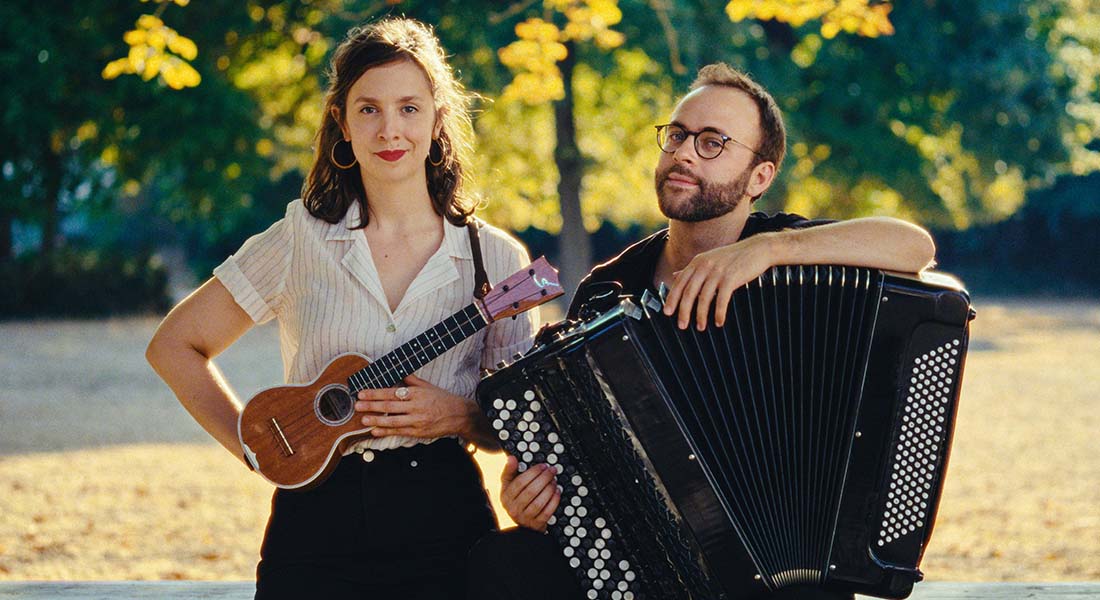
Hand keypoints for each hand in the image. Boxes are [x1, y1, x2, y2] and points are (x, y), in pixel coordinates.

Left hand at [354, 374, 477, 438]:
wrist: (459, 415)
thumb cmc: (443, 399)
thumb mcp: (428, 386)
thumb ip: (411, 380)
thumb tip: (397, 371)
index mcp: (417, 393)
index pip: (392, 393)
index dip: (376, 393)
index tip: (363, 393)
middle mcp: (416, 407)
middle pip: (390, 406)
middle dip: (372, 406)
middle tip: (357, 405)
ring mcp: (417, 420)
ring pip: (393, 421)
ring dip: (376, 420)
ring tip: (363, 419)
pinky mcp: (418, 432)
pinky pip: (399, 432)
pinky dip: (386, 432)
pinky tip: (375, 431)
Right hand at [500, 455, 559, 531]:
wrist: (521, 522)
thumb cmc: (515, 499)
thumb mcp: (508, 485)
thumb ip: (509, 471)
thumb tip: (511, 458)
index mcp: (506, 496)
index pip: (520, 482)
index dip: (533, 472)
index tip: (543, 466)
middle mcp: (514, 508)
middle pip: (531, 491)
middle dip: (544, 478)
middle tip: (552, 471)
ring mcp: (525, 518)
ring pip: (539, 502)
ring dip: (549, 489)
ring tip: (554, 481)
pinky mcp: (536, 524)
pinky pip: (547, 512)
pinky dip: (554, 501)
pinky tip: (557, 492)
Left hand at [662, 235, 774, 330]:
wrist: (757, 249)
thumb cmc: (733, 256)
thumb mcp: (709, 259)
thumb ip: (693, 269)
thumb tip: (675, 275)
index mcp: (697, 262)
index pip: (680, 282)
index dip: (672, 298)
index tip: (667, 312)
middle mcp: (705, 265)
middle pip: (689, 292)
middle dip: (684, 310)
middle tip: (682, 325)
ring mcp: (718, 271)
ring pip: (704, 297)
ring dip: (701, 315)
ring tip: (700, 327)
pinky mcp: (731, 277)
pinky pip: (721, 299)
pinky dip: (719, 312)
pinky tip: (718, 322)